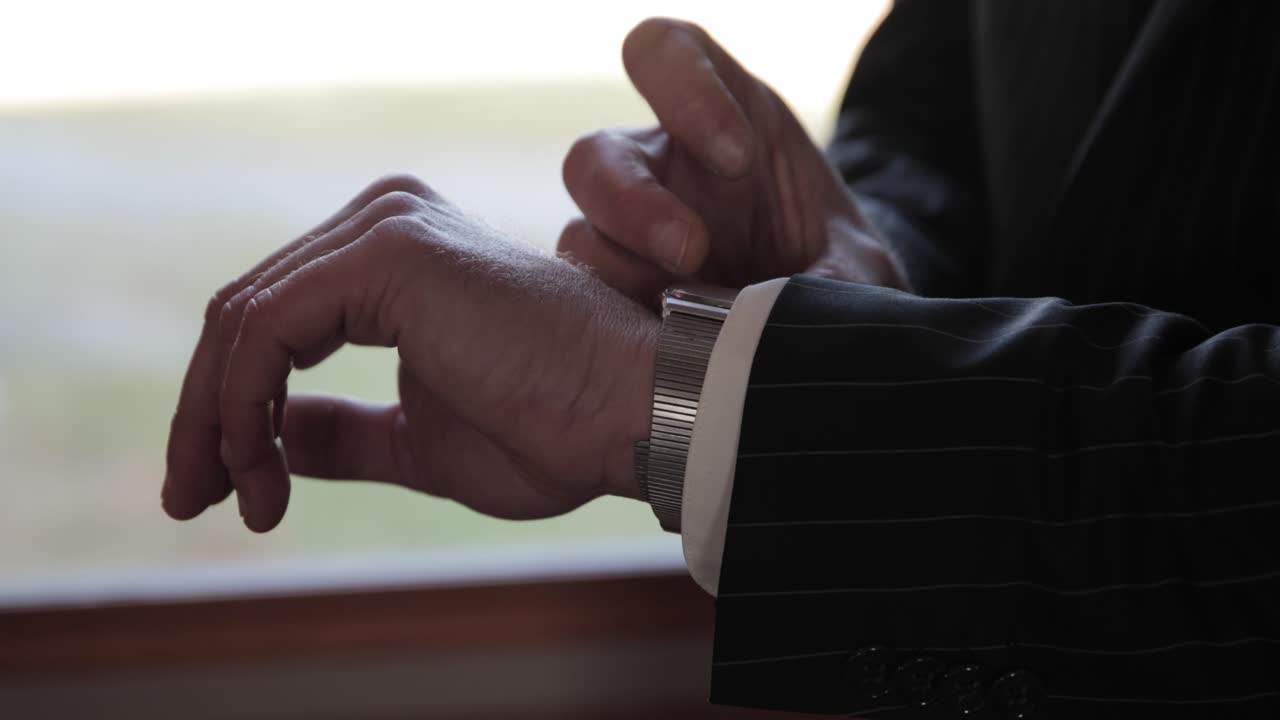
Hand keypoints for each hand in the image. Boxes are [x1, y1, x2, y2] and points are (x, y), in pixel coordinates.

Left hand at [163, 175, 655, 531]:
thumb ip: (347, 434)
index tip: (227, 493)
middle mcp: (383, 219)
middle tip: (193, 502)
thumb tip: (277, 435)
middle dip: (207, 418)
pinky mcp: (387, 252)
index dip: (229, 408)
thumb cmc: (556, 429)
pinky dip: (241, 405)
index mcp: (394, 256)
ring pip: (241, 320)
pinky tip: (261, 472)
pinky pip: (266, 330)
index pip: (274, 320)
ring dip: (218, 422)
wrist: (634, 414)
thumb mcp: (422, 443)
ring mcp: (384, 227)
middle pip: (244, 314)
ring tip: (236, 501)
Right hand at [557, 18, 906, 299]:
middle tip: (690, 251)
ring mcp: (631, 239)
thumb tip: (779, 322)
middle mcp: (663, 170)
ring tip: (677, 311)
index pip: (669, 55)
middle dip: (634, 203)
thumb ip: (832, 283)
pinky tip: (666, 345)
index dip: (687, 90)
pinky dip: (622, 326)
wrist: (826, 334)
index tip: (738, 159)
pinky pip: (591, 306)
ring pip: (582, 238)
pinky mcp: (620, 298)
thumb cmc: (841, 275)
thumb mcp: (859, 271)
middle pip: (596, 157)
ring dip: (622, 275)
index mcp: (726, 119)